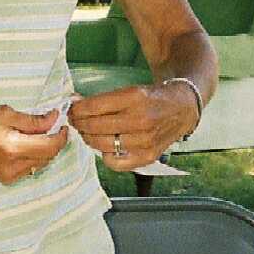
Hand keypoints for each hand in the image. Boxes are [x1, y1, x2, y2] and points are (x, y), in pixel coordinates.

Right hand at [0, 104, 69, 183]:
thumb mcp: (4, 114)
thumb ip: (32, 120)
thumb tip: (54, 119)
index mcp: (12, 148)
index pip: (49, 146)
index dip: (61, 135)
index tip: (62, 124)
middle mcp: (13, 167)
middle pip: (47, 157)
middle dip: (53, 141)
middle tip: (51, 125)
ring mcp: (9, 176)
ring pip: (40, 164)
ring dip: (44, 149)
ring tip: (37, 134)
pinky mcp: (5, 179)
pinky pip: (29, 168)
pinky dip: (33, 156)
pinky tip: (25, 145)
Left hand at [68, 82, 198, 170]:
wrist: (181, 109)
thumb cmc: (152, 98)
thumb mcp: (130, 90)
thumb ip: (103, 99)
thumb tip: (75, 102)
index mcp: (135, 98)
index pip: (94, 106)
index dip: (77, 109)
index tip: (71, 108)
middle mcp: (140, 120)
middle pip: (95, 126)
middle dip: (78, 123)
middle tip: (74, 120)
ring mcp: (144, 141)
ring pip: (102, 144)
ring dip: (88, 138)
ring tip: (86, 132)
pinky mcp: (147, 156)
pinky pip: (116, 163)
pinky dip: (105, 156)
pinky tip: (104, 147)